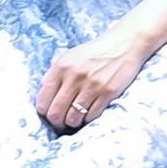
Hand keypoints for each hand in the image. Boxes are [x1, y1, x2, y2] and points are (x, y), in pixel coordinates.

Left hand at [35, 14, 157, 130]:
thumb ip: (56, 76)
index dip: (44, 112)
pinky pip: (91, 116)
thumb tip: (45, 100)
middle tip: (61, 123)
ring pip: (73, 118)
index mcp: (60, 67)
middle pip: (55, 113)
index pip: (42, 100)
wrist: (124, 44)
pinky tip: (88, 113)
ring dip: (72, 123)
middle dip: (56, 122)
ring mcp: (91, 85)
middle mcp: (74, 76)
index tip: (49, 114)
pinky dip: (88, 119)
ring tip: (75, 119)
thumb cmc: (94, 52)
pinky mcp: (108, 92)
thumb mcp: (70, 58)